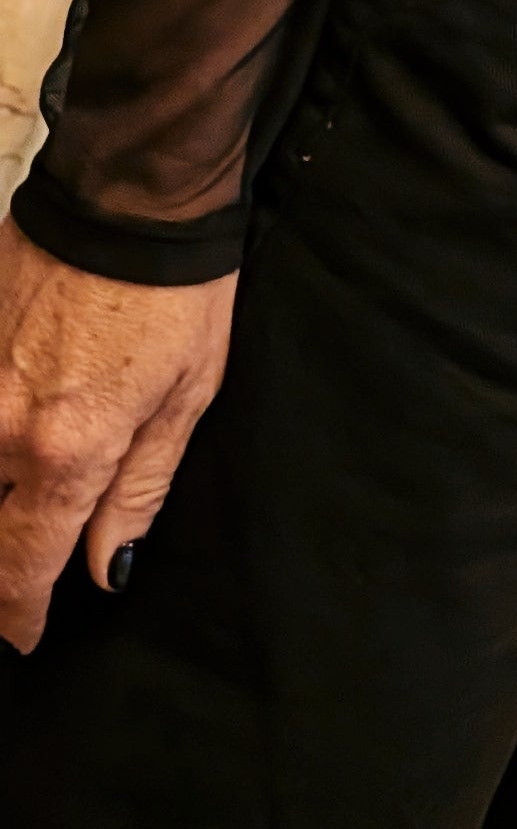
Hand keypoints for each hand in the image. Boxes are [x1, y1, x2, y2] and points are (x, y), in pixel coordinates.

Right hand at [0, 217, 235, 649]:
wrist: (129, 192)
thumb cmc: (175, 293)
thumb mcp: (186, 401)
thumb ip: (137, 493)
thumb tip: (106, 571)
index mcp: (66, 452)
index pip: (23, 567)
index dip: (20, 615)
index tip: (25, 636)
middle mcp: (0, 426)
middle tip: (14, 586)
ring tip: (10, 520)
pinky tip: (4, 451)